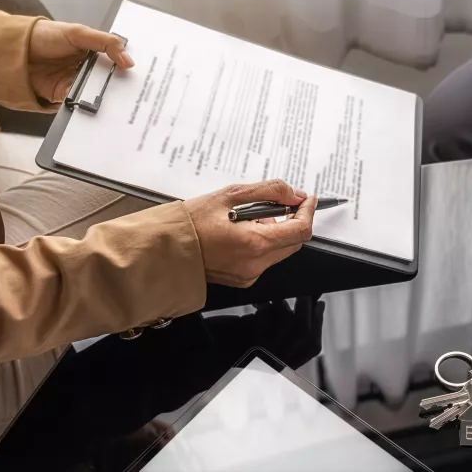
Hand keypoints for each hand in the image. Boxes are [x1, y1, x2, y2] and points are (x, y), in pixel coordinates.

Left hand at [28, 20, 134, 102]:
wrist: (14, 49)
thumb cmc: (45, 35)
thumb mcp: (78, 33)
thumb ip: (105, 43)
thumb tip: (128, 59)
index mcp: (93, 51)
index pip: (116, 62)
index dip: (128, 69)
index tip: (142, 77)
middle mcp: (87, 68)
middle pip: (108, 81)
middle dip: (120, 88)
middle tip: (135, 95)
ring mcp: (76, 82)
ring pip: (96, 94)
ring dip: (104, 99)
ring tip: (118, 104)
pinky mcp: (64, 96)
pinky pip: (79, 103)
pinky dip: (86, 106)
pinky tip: (95, 107)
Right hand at [183, 180, 316, 287]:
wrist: (164, 250)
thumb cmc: (189, 223)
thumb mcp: (229, 195)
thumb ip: (268, 191)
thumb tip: (293, 193)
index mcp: (254, 243)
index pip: (300, 230)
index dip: (307, 211)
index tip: (306, 199)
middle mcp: (255, 264)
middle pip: (293, 242)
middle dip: (290, 221)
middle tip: (271, 205)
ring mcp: (249, 275)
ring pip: (279, 251)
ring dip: (274, 233)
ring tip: (246, 219)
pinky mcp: (242, 279)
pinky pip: (264, 260)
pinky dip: (261, 244)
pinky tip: (239, 232)